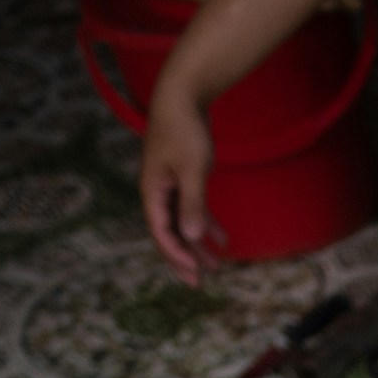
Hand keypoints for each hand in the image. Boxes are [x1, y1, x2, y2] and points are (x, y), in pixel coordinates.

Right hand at [140, 76, 219, 282]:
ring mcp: (169, 185)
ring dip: (197, 246)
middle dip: (184, 258)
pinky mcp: (182, 178)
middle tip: (199, 283)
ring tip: (216, 268)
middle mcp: (157, 191)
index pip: (161, 232)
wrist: (183, 95)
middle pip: (168, 233)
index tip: (194, 273)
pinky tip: (224, 240)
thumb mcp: (192, 169)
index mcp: (153, 190)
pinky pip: (192, 209)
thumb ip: (193, 204)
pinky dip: (207, 224)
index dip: (176, 255)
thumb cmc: (185, 129)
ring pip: (182, 223)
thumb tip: (193, 238)